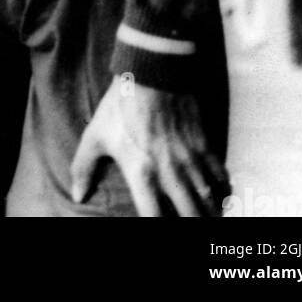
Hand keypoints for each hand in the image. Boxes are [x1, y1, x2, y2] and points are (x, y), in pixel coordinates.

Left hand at [70, 79, 229, 216]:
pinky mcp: (203, 144)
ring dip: (211, 213)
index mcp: (141, 173)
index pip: (154, 218)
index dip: (159, 229)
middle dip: (193, 224)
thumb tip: (77, 195)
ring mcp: (189, 159)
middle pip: (190, 215)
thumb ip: (83, 167)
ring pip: (209, 199)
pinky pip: (221, 175)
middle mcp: (169, 172)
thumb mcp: (95, 135)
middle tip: (191, 225)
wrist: (151, 72)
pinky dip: (224, 190)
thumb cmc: (120, 105)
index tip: (161, 229)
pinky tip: (222, 197)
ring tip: (208, 219)